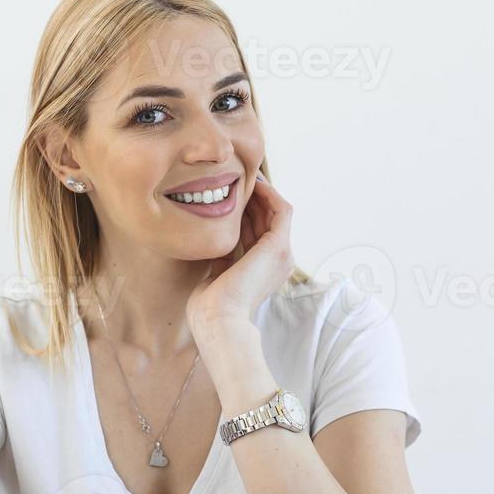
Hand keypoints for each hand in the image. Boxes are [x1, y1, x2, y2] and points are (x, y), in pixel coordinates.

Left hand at [185, 172, 294, 332]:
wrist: (218, 319)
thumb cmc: (211, 306)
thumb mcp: (217, 273)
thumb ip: (222, 256)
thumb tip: (215, 237)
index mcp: (264, 271)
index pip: (257, 233)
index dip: (245, 212)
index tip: (227, 194)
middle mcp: (277, 262)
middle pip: (267, 219)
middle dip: (252, 198)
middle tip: (236, 177)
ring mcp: (281, 254)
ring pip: (276, 212)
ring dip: (261, 192)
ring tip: (244, 174)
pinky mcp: (279, 245)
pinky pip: (282, 209)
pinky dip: (269, 194)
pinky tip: (253, 182)